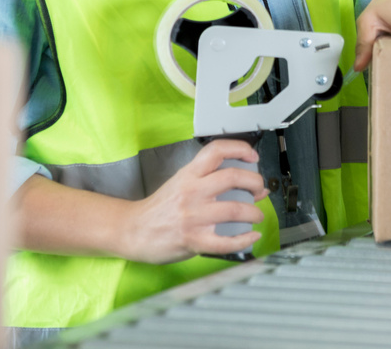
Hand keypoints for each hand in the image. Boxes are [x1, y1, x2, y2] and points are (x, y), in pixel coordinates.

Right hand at [114, 139, 268, 263]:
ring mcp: (193, 216)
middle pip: (232, 177)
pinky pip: (226, 241)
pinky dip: (245, 239)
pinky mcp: (193, 240)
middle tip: (259, 189)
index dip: (240, 149)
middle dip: (254, 182)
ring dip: (254, 212)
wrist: (132, 230)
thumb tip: (249, 188)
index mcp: (188, 174)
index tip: (252, 156)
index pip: (216, 150)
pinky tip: (251, 236)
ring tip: (256, 215)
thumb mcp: (181, 185)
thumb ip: (210, 183)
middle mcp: (192, 191)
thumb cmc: (158, 209)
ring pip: (235, 209)